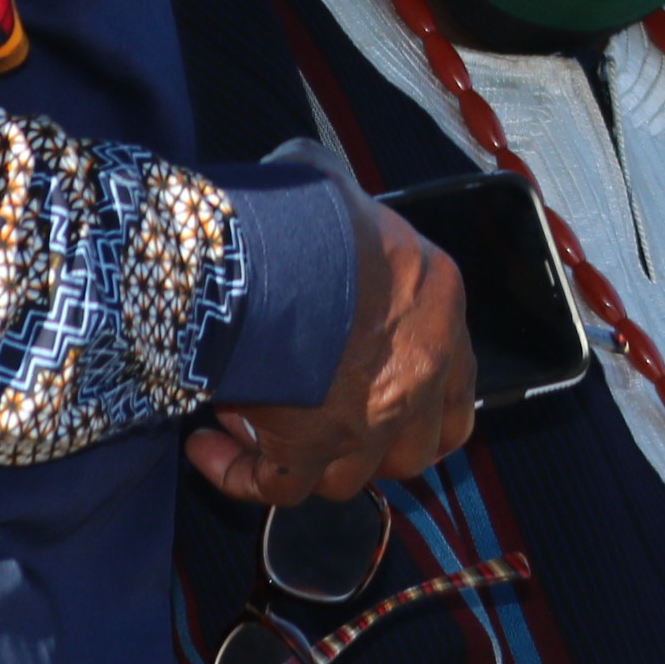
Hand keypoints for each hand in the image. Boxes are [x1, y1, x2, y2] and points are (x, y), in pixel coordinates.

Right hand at [184, 180, 474, 505]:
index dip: (422, 403)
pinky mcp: (313, 451)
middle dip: (368, 447)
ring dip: (304, 462)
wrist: (278, 257)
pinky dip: (241, 475)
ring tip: (254, 424)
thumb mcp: (341, 193)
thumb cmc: (315, 216)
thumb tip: (302, 175)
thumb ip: (337, 204)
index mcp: (440, 308)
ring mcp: (372, 421)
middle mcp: (421, 373)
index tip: (380, 398)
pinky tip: (206, 446)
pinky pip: (279, 488)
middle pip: (413, 451)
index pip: (459, 385)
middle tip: (321, 423)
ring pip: (348, 478)